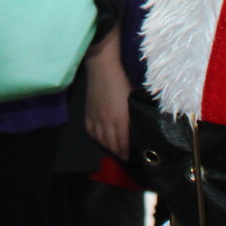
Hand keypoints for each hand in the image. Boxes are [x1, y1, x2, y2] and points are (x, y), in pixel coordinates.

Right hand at [83, 27, 131, 158]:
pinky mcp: (88, 112)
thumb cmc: (122, 81)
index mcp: (119, 119)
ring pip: (99, 139)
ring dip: (106, 146)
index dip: (125, 151)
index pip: (121, 142)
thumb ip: (134, 115)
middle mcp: (106, 122)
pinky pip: (90, 130)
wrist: (102, 68)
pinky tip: (99, 138)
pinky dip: (95, 137)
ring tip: (112, 149)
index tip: (130, 157)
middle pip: (110, 143)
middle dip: (117, 152)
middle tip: (123, 156)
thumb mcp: (133, 99)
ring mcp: (95, 117)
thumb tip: (137, 125)